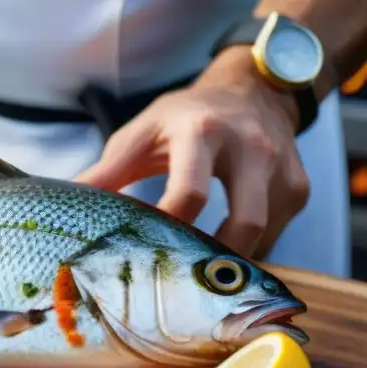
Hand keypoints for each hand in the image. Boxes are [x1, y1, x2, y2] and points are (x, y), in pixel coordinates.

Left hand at [74, 49, 310, 258]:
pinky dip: (251, 249)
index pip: (191, 193)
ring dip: (233, 260)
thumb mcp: (142, 133)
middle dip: (216, 258)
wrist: (250, 89)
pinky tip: (225, 251)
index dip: (170, 229)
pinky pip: (277, 233)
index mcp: (203, 132)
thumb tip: (67, 201)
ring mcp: (282, 167)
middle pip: (244, 222)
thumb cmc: (184, 116)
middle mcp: (250, 147)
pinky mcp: (299, 186)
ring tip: (201, 271)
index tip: (147, 252)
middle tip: (184, 278)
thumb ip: (107, 170)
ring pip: (266, 234)